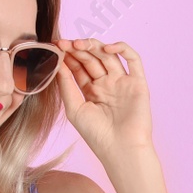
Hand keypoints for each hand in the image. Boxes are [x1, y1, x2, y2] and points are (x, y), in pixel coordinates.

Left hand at [54, 38, 152, 161]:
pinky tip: (106, 48)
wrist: (120, 148)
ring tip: (78, 44)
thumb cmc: (96, 135)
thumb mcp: (74, 109)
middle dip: (77, 49)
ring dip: (94, 46)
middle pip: (91, 59)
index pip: (78, 67)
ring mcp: (122, 82)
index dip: (67, 56)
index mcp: (91, 91)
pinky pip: (133, 60)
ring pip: (109, 56)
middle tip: (63, 43)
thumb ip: (66, 85)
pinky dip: (122, 49)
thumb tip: (58, 63)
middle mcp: (107, 84)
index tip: (54, 46)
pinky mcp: (137, 82)